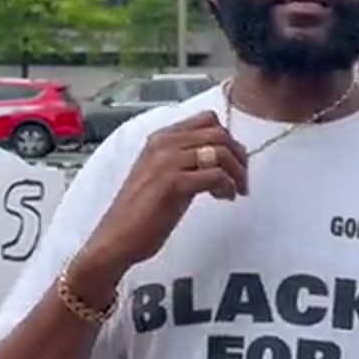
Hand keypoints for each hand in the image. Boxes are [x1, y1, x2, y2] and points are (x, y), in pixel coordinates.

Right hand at [78, 111, 249, 280]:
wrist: (116, 238)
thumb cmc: (141, 212)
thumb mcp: (162, 174)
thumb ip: (186, 160)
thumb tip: (221, 156)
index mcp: (160, 138)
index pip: (207, 119)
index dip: (227, 138)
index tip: (234, 160)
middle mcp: (163, 144)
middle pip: (219, 133)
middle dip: (238, 155)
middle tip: (242, 178)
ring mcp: (167, 162)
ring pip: (220, 152)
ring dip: (237, 172)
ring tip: (235, 191)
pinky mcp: (173, 184)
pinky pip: (216, 175)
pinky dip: (228, 186)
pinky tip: (225, 198)